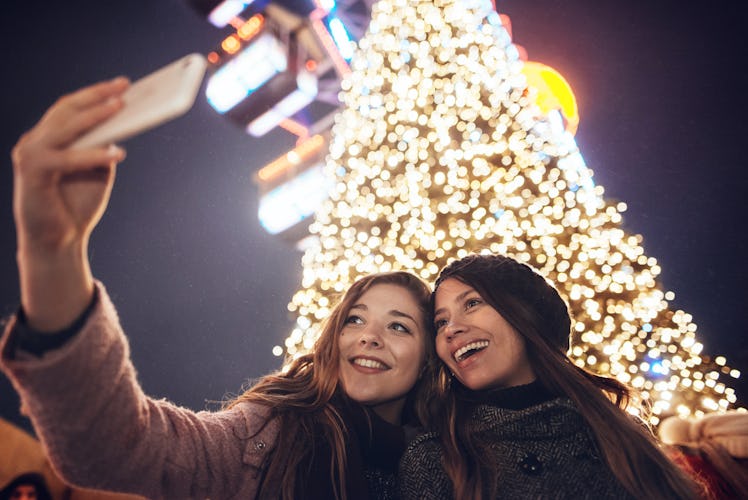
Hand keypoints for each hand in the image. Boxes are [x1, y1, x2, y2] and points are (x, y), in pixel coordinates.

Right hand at [12, 77, 129, 330]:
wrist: (57, 242)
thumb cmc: (76, 207)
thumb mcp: (97, 173)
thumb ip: (103, 149)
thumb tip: (122, 126)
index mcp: (48, 139)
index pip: (69, 108)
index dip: (95, 94)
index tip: (122, 85)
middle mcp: (35, 142)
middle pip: (66, 110)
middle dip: (96, 96)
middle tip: (125, 88)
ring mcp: (31, 155)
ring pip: (64, 128)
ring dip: (94, 116)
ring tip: (121, 108)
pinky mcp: (33, 173)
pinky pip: (67, 159)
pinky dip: (92, 155)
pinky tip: (117, 153)